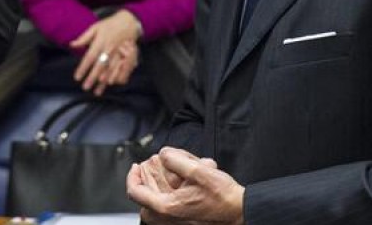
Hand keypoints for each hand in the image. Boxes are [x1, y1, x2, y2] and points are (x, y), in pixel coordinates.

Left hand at [71, 9, 141, 94]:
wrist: (128, 22)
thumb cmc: (109, 25)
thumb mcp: (95, 28)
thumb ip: (83, 38)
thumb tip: (72, 44)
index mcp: (100, 42)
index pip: (89, 57)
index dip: (83, 68)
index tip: (77, 77)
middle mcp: (109, 49)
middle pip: (99, 67)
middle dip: (92, 78)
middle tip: (86, 88)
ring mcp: (118, 54)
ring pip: (110, 71)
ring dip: (103, 82)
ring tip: (97, 91)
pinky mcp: (126, 56)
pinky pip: (122, 70)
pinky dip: (117, 78)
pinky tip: (111, 84)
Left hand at [127, 147, 242, 224]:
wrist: (240, 212)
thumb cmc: (223, 197)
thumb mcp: (199, 170)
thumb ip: (176, 160)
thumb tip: (163, 154)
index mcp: (168, 207)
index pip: (135, 192)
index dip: (132, 176)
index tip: (135, 166)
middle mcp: (168, 220)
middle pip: (142, 201)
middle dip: (145, 183)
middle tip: (150, 170)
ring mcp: (175, 224)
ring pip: (153, 208)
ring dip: (155, 191)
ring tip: (168, 177)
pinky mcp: (182, 224)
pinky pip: (165, 213)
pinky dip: (166, 199)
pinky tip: (179, 187)